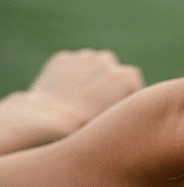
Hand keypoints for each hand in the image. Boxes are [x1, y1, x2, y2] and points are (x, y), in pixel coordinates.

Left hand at [0, 50, 143, 150]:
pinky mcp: (62, 59)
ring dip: (88, 78)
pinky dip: (67, 77)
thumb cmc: (86, 130)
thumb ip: (125, 108)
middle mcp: (108, 61)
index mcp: (128, 77)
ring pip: (90, 66)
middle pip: (112, 72)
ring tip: (77, 102)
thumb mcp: (118, 120)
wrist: (48, 121)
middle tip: (94, 108)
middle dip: (106, 84)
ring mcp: (84, 57)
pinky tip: (62, 96)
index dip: (123, 102)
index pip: (132, 87)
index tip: (114, 115)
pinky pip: (69, 67)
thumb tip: (123, 106)